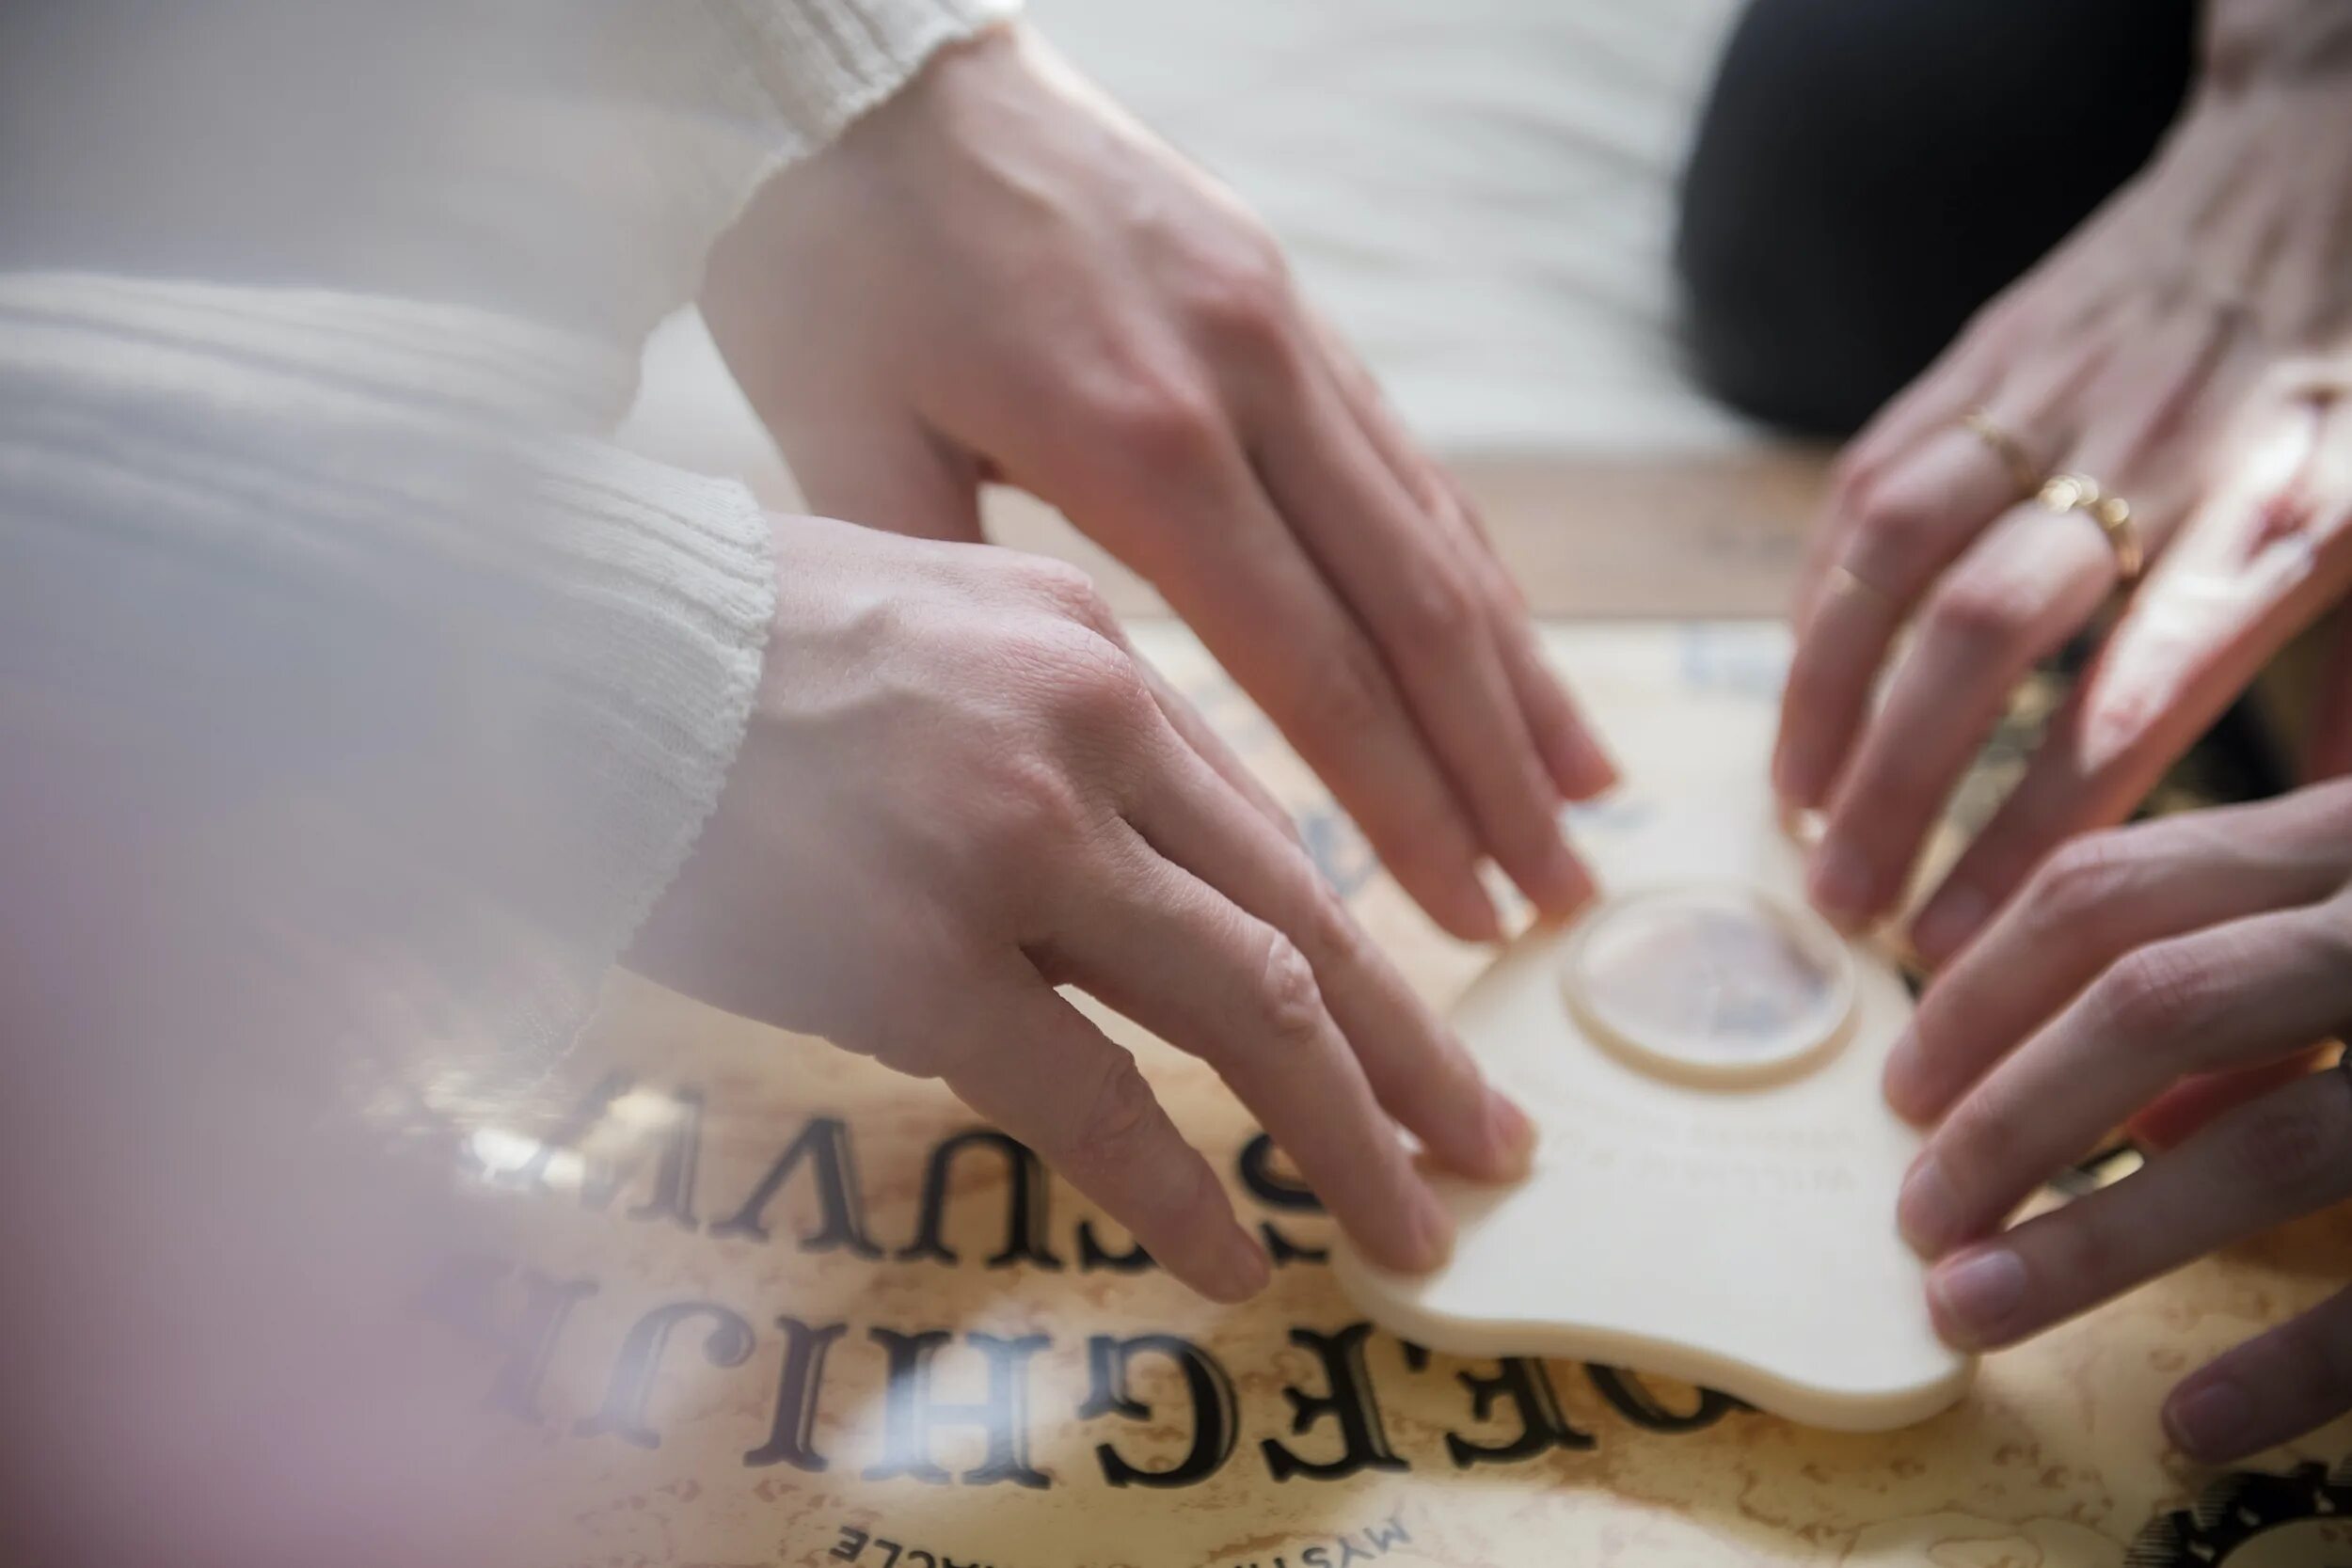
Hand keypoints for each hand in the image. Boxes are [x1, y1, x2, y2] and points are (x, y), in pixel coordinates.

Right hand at [626, 515, 1534, 1301]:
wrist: (554, 649)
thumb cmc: (716, 647)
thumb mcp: (927, 625)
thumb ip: (1051, 725)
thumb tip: (1142, 854)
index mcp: (1093, 652)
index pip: (1269, 828)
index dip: (1364, 946)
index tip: (1423, 1024)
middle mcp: (1088, 736)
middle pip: (1304, 920)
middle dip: (1414, 1054)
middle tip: (1488, 1144)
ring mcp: (1014, 845)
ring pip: (1247, 1006)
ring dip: (1346, 1132)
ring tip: (1410, 1224)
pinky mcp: (918, 955)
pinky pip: (1094, 1100)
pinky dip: (1181, 1190)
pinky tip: (1236, 1260)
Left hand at [701, 23, 1613, 942]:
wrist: (872, 52)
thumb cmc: (835, 250)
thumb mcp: (842, 433)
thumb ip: (943, 595)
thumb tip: (1005, 744)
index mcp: (1137, 440)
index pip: (1314, 666)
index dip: (1403, 803)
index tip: (1464, 914)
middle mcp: (1249, 384)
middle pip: (1414, 612)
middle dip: (1495, 771)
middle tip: (1563, 897)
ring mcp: (1287, 331)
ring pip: (1439, 531)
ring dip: (1519, 675)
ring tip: (1585, 795)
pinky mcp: (1293, 297)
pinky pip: (1408, 456)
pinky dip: (1476, 564)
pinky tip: (1514, 642)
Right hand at [1773, 44, 2351, 956]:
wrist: (2314, 163)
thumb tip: (2319, 881)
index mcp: (2274, 516)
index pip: (2133, 702)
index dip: (2032, 829)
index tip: (1961, 940)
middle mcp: (2148, 457)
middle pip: (1986, 633)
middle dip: (1899, 782)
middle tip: (1846, 902)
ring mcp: (2046, 401)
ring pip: (1893, 552)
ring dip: (1824, 693)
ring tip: (1792, 806)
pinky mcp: (1978, 363)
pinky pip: (1869, 486)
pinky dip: (1819, 596)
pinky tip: (1802, 684)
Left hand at [1882, 783, 2351, 1461]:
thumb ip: (2255, 972)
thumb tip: (2124, 1107)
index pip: (2114, 888)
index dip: (1979, 987)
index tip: (1899, 1085)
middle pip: (2155, 1001)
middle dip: (2004, 1116)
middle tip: (1914, 1216)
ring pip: (2268, 1143)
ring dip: (2095, 1243)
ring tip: (1970, 1311)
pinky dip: (2299, 1359)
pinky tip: (2191, 1420)